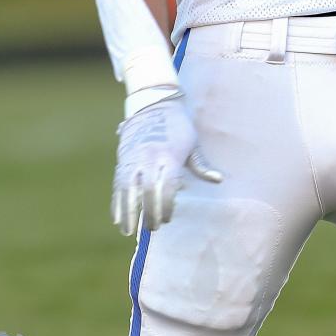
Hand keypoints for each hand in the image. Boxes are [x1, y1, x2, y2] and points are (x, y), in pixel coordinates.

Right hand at [111, 94, 221, 235]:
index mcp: (168, 155)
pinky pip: (117, 184)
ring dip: (127, 212)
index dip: (166, 205)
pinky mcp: (122, 160)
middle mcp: (148, 157)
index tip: (168, 219)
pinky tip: (118, 218)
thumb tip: (218, 179)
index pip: (167, 185)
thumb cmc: (178, 126)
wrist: (153, 104)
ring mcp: (132, 159)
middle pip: (147, 190)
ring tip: (128, 231)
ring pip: (127, 189)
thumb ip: (201, 165)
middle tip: (153, 229)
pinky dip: (116, 203)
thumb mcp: (192, 143)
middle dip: (148, 212)